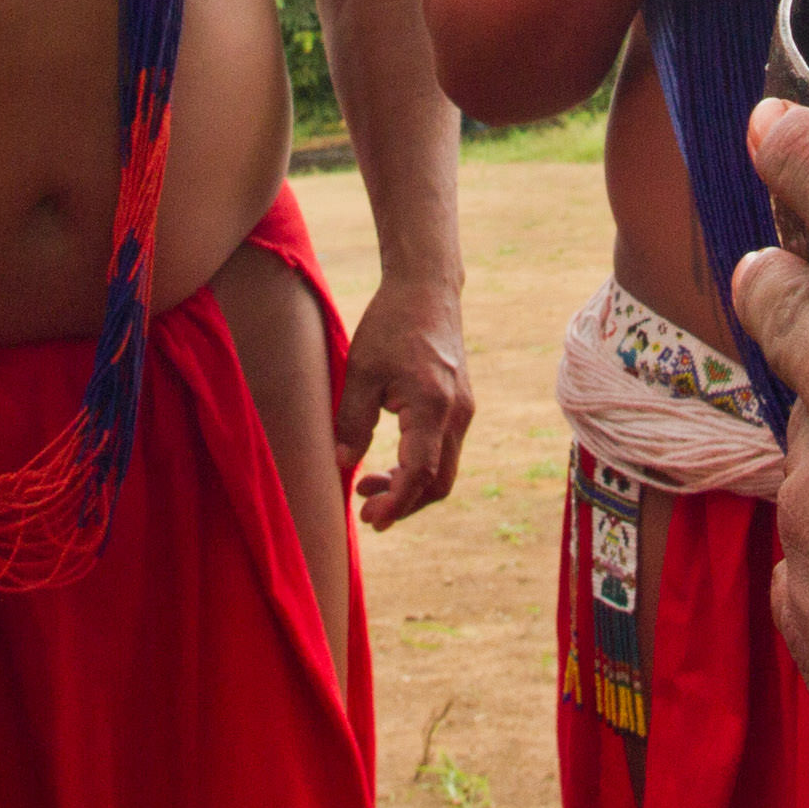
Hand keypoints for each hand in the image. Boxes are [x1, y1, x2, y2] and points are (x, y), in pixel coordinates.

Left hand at [334, 274, 472, 529]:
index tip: (370, 519)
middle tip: (366, 514)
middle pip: (439, 482)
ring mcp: (463, 410)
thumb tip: (345, 464)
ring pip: (444, 469)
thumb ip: (352, 421)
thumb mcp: (360, 371)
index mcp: (433, 406)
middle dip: (404, 504)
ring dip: (409, 486)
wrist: (426, 288)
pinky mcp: (459, 404)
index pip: (420, 473)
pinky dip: (418, 466)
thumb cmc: (391, 324)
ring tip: (367, 484)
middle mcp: (456, 413)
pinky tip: (387, 461)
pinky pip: (444, 449)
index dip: (395, 502)